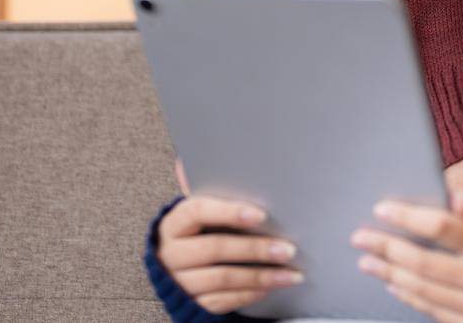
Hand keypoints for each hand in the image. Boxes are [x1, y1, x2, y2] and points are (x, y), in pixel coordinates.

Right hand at [155, 159, 304, 315]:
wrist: (175, 272)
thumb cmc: (197, 233)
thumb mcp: (199, 212)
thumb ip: (207, 189)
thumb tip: (195, 158)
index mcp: (174, 223)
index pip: (197, 212)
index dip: (229, 212)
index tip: (261, 215)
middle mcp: (171, 253)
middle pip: (214, 248)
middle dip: (255, 249)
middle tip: (288, 249)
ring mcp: (179, 282)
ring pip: (223, 279)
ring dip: (261, 276)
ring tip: (291, 274)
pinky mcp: (190, 305)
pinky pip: (223, 301)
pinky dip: (250, 294)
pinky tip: (271, 287)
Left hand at [352, 193, 462, 322]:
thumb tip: (455, 197)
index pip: (443, 227)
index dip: (408, 217)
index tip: (381, 209)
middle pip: (425, 262)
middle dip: (387, 248)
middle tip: (360, 237)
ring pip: (422, 289)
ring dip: (389, 273)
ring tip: (367, 260)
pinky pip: (430, 310)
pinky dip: (406, 295)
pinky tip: (392, 281)